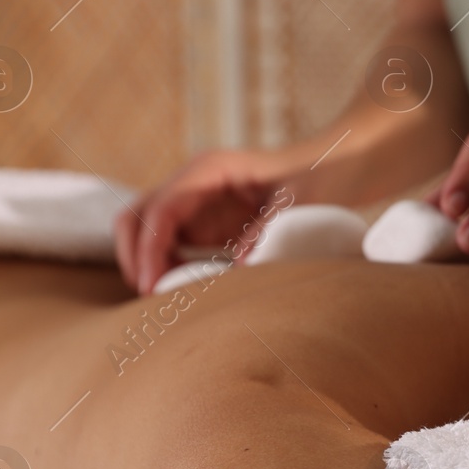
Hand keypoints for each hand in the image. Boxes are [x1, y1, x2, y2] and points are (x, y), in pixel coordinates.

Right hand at [115, 147, 303, 293]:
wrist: (333, 171)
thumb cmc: (319, 179)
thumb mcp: (301, 202)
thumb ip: (270, 229)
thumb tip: (239, 265)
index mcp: (210, 170)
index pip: (162, 208)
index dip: (150, 247)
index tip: (152, 285)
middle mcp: (193, 183)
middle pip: (138, 215)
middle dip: (134, 255)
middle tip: (150, 295)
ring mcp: (195, 203)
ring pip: (145, 231)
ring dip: (147, 263)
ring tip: (166, 298)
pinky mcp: (203, 223)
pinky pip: (168, 245)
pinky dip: (166, 267)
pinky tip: (184, 289)